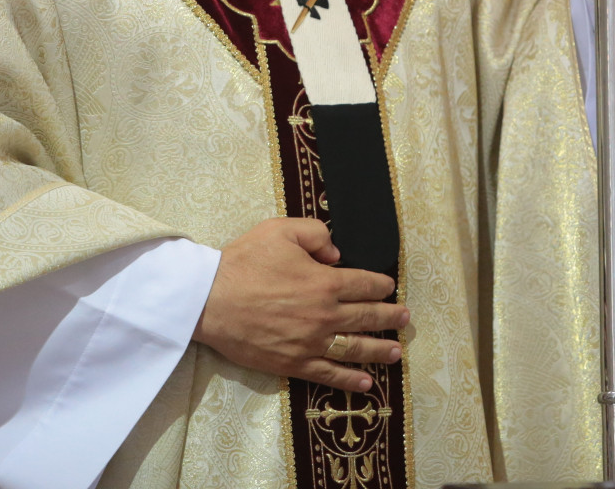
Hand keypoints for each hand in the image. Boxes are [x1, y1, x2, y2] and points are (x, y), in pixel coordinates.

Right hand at [192, 217, 406, 392]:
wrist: (209, 299)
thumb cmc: (244, 262)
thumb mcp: (280, 230)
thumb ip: (316, 234)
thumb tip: (337, 253)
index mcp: (324, 282)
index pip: (364, 284)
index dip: (380, 284)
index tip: (388, 286)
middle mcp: (324, 315)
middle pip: (367, 317)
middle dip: (390, 317)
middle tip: (405, 318)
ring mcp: (311, 342)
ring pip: (354, 348)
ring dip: (379, 349)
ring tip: (395, 351)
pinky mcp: (293, 363)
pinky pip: (328, 374)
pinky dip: (349, 380)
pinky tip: (366, 383)